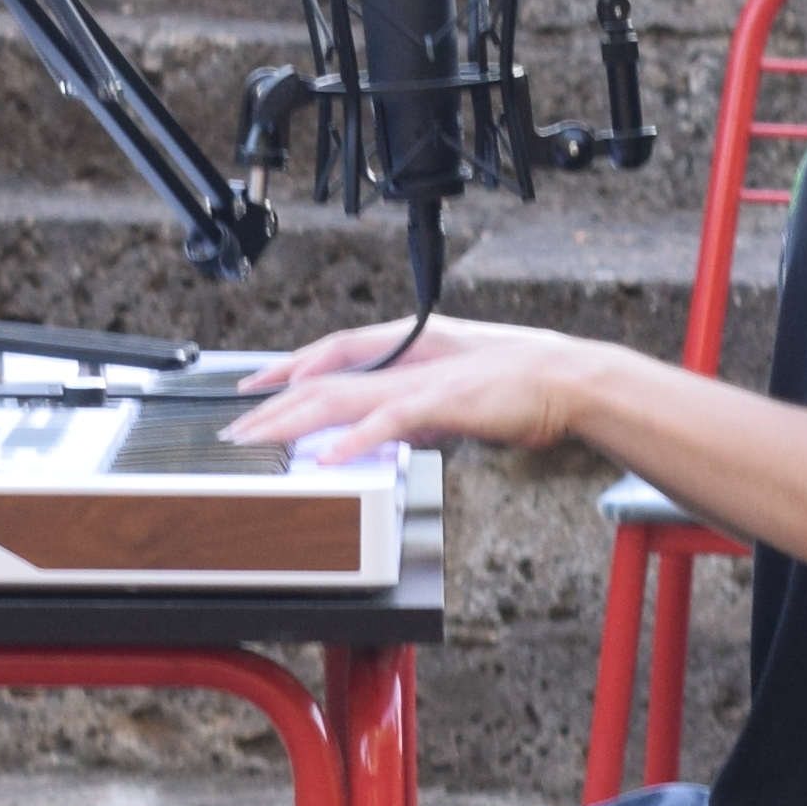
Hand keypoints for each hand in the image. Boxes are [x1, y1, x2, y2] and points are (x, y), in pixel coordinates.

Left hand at [225, 317, 621, 463]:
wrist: (570, 378)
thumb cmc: (524, 386)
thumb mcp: (457, 395)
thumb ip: (419, 409)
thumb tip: (392, 432)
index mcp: (410, 349)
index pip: (333, 353)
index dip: (289, 368)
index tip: (255, 386)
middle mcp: (407, 358)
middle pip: (322, 378)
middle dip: (273, 404)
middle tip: (236, 429)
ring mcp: (421, 379)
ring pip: (342, 397)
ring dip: (293, 420)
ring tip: (257, 439)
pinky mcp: (442, 403)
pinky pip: (387, 422)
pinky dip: (353, 439)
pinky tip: (325, 456)